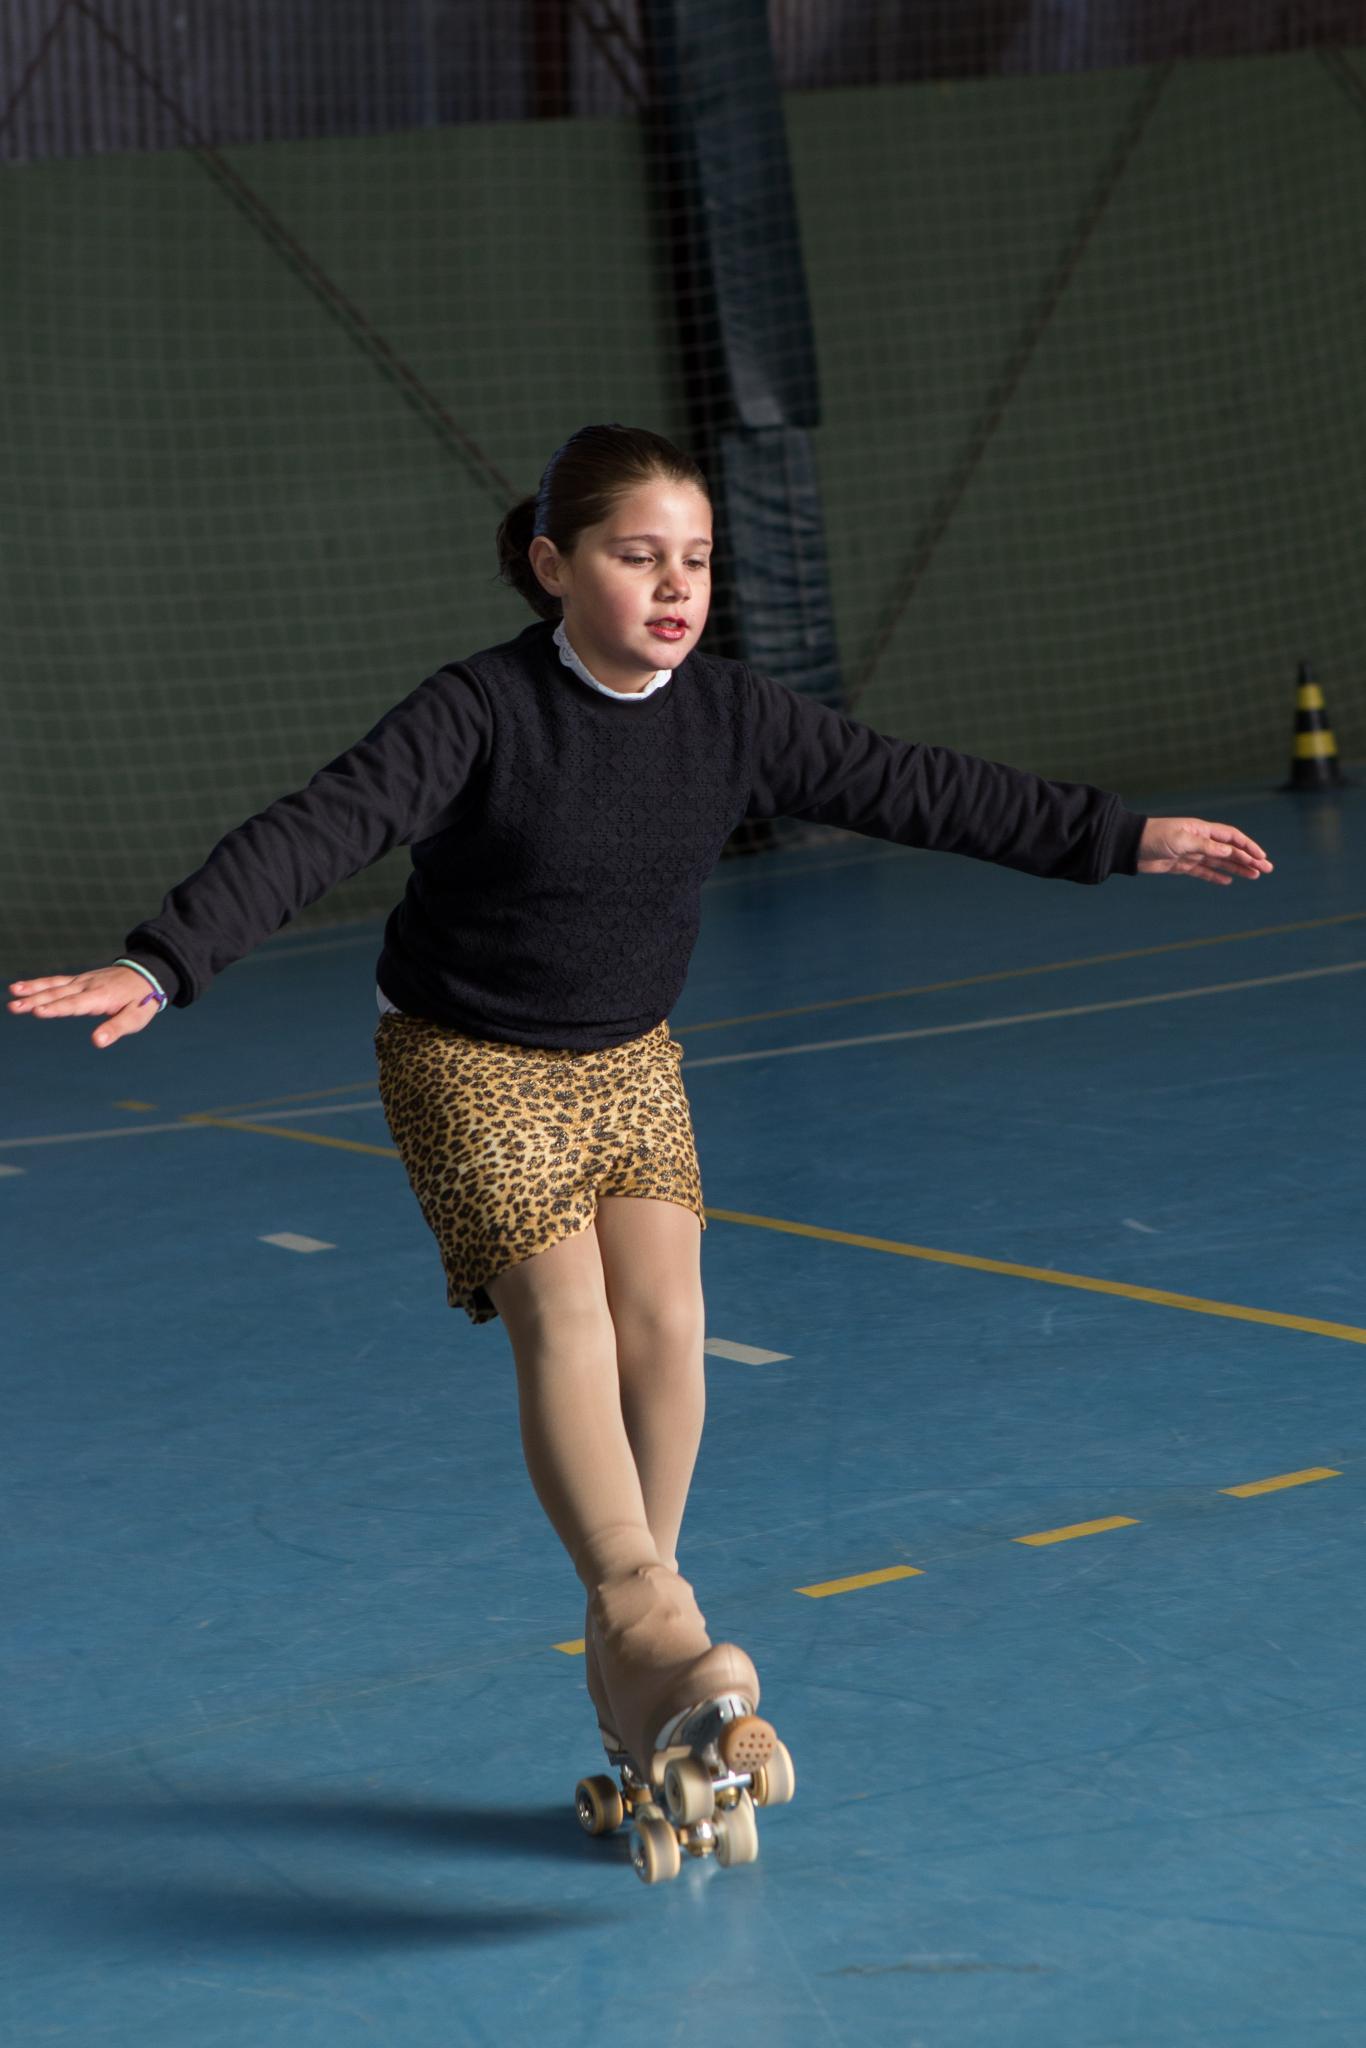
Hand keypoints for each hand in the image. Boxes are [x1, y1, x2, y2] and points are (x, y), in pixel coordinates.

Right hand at [7, 965, 162, 1048]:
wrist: (146, 973)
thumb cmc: (141, 1001)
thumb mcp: (135, 1018)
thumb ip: (115, 1029)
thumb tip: (97, 1042)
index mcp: (101, 996)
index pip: (75, 1004)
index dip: (56, 1008)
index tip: (37, 1011)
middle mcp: (87, 986)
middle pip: (58, 995)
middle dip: (35, 1001)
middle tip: (14, 1006)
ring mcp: (81, 981)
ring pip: (53, 987)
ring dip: (32, 991)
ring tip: (12, 994)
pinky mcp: (78, 980)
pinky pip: (55, 982)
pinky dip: (38, 984)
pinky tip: (19, 987)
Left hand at [1136, 818, 1272, 885]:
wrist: (1129, 846)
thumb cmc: (1154, 837)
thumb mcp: (1181, 840)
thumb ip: (1206, 846)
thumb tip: (1230, 851)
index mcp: (1201, 830)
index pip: (1231, 837)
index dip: (1248, 846)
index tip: (1261, 857)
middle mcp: (1199, 840)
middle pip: (1229, 850)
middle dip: (1248, 859)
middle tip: (1266, 870)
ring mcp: (1191, 853)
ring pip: (1220, 861)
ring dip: (1237, 868)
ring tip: (1254, 877)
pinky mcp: (1181, 865)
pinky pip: (1203, 871)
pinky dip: (1216, 876)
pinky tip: (1228, 881)